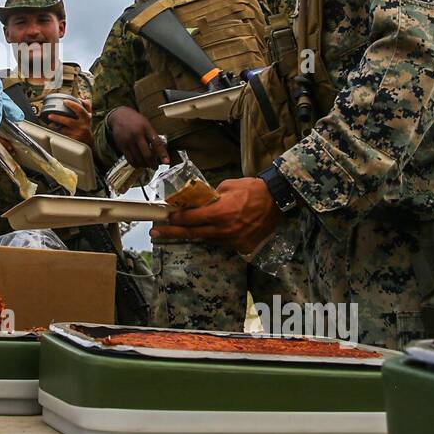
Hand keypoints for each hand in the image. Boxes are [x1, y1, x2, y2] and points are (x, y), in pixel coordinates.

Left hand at [44, 97, 92, 144]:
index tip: (64, 101)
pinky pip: (62, 135)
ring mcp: (76, 133)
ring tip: (49, 123)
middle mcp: (81, 126)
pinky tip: (52, 128)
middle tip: (50, 115)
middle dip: (58, 118)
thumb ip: (86, 105)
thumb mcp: (88, 115)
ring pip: (63, 130)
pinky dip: (56, 131)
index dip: (72, 104)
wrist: (88, 140)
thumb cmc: (86, 125)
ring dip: (54, 126)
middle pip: (69, 121)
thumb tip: (80, 98)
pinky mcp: (72, 139)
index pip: (80, 110)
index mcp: (86, 118)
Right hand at [107, 107, 169, 168]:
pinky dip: (135, 164)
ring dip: (144, 165)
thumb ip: (152, 135)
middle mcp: (137, 135)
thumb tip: (160, 150)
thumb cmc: (136, 120)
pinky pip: (129, 159)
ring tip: (147, 165)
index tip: (167, 162)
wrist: (119, 116)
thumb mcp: (146, 123)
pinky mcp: (122, 146)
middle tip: (156, 167)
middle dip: (152, 163)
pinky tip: (139, 164)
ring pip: (138, 159)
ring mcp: (128, 141)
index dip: (162, 153)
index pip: (156, 143)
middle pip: (147, 154)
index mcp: (146, 128)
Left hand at [151, 177, 283, 252]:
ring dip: (194, 233)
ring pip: (206, 239)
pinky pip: (221, 242)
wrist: (277, 201)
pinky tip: (211, 230)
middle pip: (191, 233)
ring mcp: (232, 240)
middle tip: (156, 233)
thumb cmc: (252, 189)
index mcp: (218, 212)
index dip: (175, 219)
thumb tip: (196, 201)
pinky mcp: (241, 246)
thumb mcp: (227, 186)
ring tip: (181, 230)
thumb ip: (209, 196)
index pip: (189, 219)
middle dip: (171, 233)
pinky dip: (213, 236)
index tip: (165, 218)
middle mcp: (223, 230)